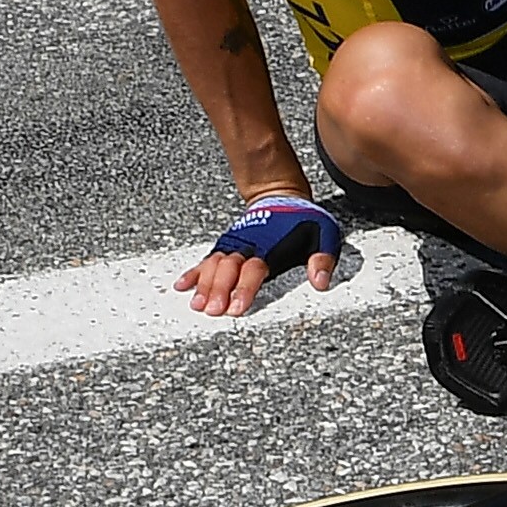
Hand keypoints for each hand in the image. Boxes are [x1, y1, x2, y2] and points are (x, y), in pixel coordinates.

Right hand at [175, 191, 343, 316]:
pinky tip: (183, 286)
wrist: (280, 195)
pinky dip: (194, 272)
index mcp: (271, 246)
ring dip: (204, 285)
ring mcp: (235, 244)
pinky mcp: (226, 244)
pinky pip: (207, 259)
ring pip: (215, 265)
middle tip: (212, 310)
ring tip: (197, 304)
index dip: (245, 288)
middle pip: (229, 269)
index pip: (254, 269)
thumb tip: (320, 282)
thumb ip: (322, 260)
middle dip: (219, 290)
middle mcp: (249, 245)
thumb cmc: (303, 220)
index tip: (237, 307)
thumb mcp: (324, 235)